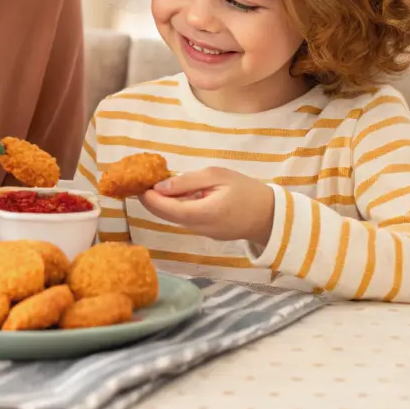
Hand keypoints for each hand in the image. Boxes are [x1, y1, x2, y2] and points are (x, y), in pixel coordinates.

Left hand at [139, 167, 275, 246]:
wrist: (270, 215)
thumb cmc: (245, 190)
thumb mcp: (217, 176)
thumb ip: (187, 182)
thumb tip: (160, 186)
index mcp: (202, 213)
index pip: (165, 209)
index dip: (148, 197)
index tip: (139, 182)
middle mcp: (198, 227)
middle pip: (165, 216)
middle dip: (151, 200)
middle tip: (142, 180)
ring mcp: (201, 232)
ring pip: (174, 218)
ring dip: (162, 203)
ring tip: (156, 183)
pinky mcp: (206, 232)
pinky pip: (184, 219)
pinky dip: (175, 207)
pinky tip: (175, 193)